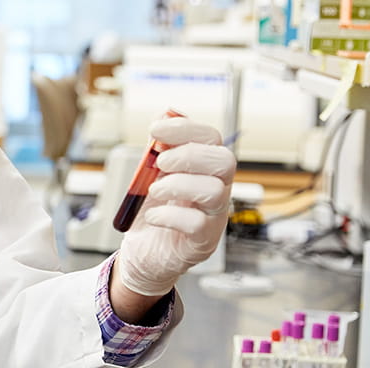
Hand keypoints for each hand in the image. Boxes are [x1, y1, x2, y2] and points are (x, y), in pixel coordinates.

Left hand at [116, 116, 235, 296]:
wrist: (144, 253)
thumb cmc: (152, 212)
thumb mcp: (152, 175)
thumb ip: (160, 149)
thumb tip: (164, 115)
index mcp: (205, 169)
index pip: (212, 138)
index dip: (186, 128)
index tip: (155, 130)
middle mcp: (216, 190)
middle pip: (225, 161)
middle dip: (188, 155)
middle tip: (160, 164)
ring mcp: (214, 217)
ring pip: (215, 191)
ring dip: (177, 185)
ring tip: (154, 192)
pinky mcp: (203, 242)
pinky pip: (197, 223)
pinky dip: (169, 215)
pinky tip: (153, 216)